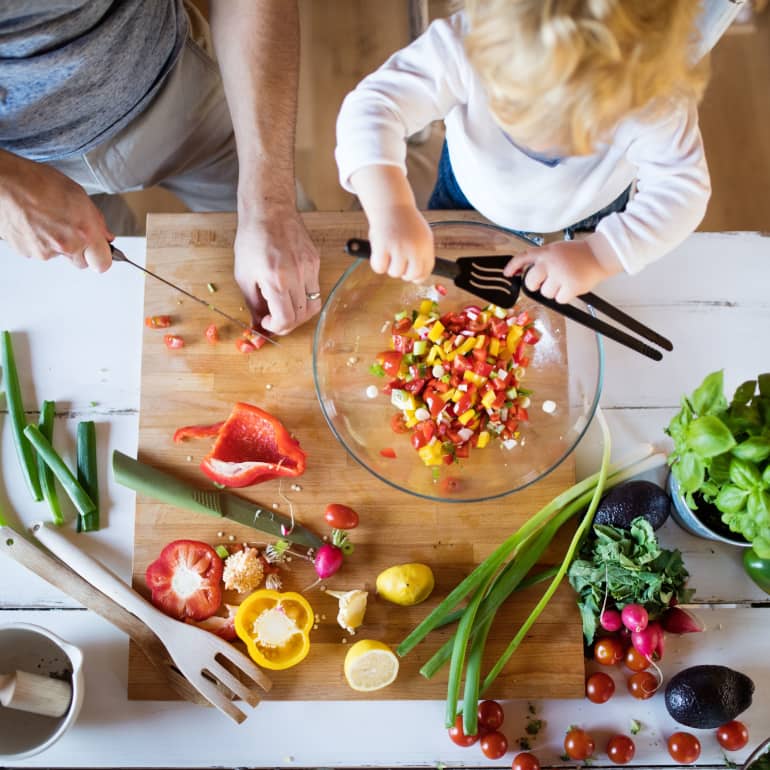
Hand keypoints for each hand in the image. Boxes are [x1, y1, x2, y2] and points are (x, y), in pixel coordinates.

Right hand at [0, 150, 112, 270]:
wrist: (5, 182)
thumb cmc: (38, 182)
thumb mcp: (79, 195)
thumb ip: (96, 221)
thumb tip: (105, 236)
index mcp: (84, 232)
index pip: (102, 264)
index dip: (101, 257)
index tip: (99, 251)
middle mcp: (66, 246)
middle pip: (81, 262)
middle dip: (79, 250)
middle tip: (70, 229)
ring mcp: (45, 251)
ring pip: (59, 255)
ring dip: (56, 243)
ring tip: (47, 219)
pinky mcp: (27, 252)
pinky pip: (40, 251)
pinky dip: (39, 240)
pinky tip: (35, 222)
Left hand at [233, 205, 320, 334]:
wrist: (269, 211)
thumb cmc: (252, 239)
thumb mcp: (244, 275)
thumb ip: (253, 304)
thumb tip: (258, 326)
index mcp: (276, 280)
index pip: (286, 319)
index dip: (276, 328)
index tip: (268, 323)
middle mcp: (297, 276)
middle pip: (302, 316)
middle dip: (287, 323)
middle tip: (275, 319)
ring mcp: (310, 268)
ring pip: (313, 306)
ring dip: (299, 313)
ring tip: (285, 307)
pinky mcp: (316, 262)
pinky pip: (315, 289)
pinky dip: (303, 296)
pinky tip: (291, 290)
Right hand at [367, 203, 433, 281]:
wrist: (391, 204)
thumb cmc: (405, 221)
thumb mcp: (421, 235)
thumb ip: (421, 254)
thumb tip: (418, 276)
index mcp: (426, 246)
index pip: (426, 271)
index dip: (418, 277)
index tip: (412, 277)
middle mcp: (414, 248)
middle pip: (411, 275)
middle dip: (404, 274)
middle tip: (398, 265)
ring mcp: (399, 247)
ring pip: (395, 273)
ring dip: (389, 267)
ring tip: (388, 253)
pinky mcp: (383, 246)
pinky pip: (380, 267)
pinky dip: (377, 264)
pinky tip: (379, 253)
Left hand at [503, 240, 618, 302]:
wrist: (599, 255)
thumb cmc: (578, 254)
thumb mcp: (556, 249)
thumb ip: (540, 259)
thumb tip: (521, 272)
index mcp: (546, 252)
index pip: (523, 257)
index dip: (512, 266)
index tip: (507, 273)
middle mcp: (551, 263)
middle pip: (530, 282)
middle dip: (535, 285)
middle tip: (547, 281)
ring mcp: (560, 275)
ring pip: (545, 293)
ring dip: (553, 291)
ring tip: (564, 281)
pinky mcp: (571, 286)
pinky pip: (559, 299)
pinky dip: (564, 296)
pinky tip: (570, 287)